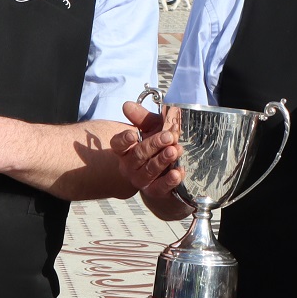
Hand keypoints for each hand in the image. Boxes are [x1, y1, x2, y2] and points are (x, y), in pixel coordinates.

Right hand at [111, 100, 190, 219]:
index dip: (124, 140)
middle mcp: (129, 166)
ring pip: (149, 171)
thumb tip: (127, 105)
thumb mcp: (152, 127)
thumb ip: (142, 117)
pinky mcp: (154, 192)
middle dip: (154, 145)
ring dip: (163, 160)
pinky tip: (178, 172)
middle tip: (169, 136)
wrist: (166, 172)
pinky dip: (169, 181)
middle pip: (138, 155)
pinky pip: (160, 188)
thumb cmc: (158, 144)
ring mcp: (140, 180)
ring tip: (175, 150)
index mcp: (125, 149)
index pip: (118, 144)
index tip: (133, 134)